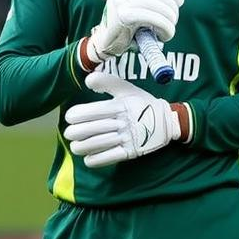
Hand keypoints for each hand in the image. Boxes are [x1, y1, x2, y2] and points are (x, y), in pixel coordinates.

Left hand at [64, 72, 180, 167]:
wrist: (168, 122)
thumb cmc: (143, 104)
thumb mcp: (129, 89)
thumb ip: (108, 82)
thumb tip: (88, 79)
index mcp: (121, 106)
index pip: (91, 112)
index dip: (75, 115)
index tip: (70, 117)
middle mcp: (123, 122)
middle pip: (88, 130)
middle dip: (73, 132)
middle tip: (70, 133)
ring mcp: (127, 138)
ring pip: (94, 146)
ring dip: (79, 147)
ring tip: (76, 145)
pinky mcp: (130, 152)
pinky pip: (106, 158)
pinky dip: (92, 159)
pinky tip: (88, 156)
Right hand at [87, 0, 184, 63]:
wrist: (107, 44)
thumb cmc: (126, 25)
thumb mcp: (134, 3)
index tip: (180, 0)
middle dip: (170, 5)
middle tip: (174, 18)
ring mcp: (118, 2)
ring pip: (152, 4)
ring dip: (168, 16)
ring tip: (170, 26)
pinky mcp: (120, 17)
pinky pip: (147, 16)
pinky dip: (162, 25)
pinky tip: (165, 34)